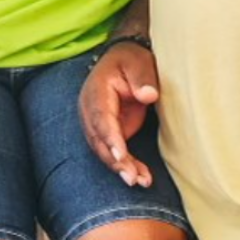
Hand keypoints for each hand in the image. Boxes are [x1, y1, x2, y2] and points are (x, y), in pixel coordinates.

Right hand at [79, 42, 159, 187]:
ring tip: (139, 180)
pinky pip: (112, 151)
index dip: (109, 136)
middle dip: (114, 160)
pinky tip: (141, 177)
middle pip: (98, 138)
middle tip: (132, 177)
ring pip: (103, 149)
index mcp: (97, 89)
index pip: (100, 116)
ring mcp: (97, 121)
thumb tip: (148, 95)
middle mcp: (91, 108)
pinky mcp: (107, 130)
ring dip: (119, 166)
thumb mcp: (139, 62)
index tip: (120, 154)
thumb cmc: (132, 60)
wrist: (125, 58)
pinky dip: (124, 164)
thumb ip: (142, 77)